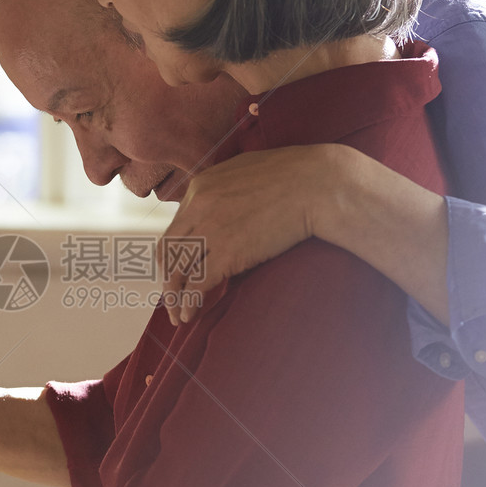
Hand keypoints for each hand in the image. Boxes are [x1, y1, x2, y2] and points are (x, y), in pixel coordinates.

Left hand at [157, 145, 332, 323]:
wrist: (318, 185)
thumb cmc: (293, 175)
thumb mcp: (244, 170)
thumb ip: (223, 190)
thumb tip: (217, 207)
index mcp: (199, 187)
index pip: (175, 228)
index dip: (173, 255)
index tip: (176, 272)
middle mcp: (197, 207)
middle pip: (169, 251)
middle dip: (167, 278)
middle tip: (171, 298)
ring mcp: (210, 230)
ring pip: (178, 270)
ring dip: (174, 297)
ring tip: (178, 316)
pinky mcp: (228, 252)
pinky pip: (197, 284)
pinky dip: (189, 303)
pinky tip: (188, 315)